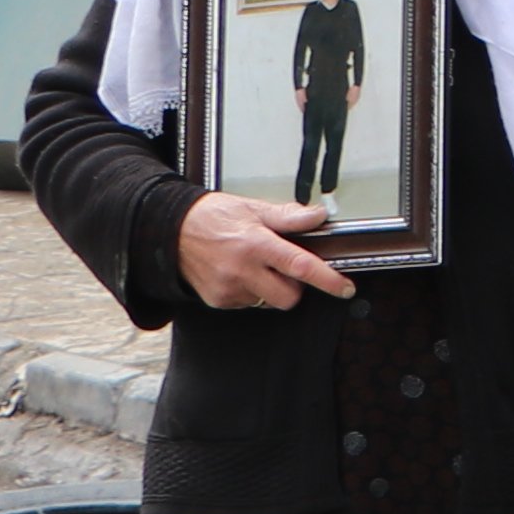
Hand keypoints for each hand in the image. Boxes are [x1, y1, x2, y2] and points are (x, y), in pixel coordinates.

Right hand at [177, 192, 356, 310]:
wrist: (168, 231)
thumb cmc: (213, 217)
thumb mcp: (252, 208)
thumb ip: (288, 216)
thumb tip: (318, 216)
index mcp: (255, 243)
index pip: (300, 266)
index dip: (327, 279)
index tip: (345, 288)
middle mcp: (241, 270)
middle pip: (289, 297)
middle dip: (295, 286)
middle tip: (284, 268)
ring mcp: (228, 288)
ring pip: (269, 302)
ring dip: (272, 289)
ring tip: (256, 267)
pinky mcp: (218, 300)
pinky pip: (249, 304)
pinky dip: (251, 292)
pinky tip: (239, 274)